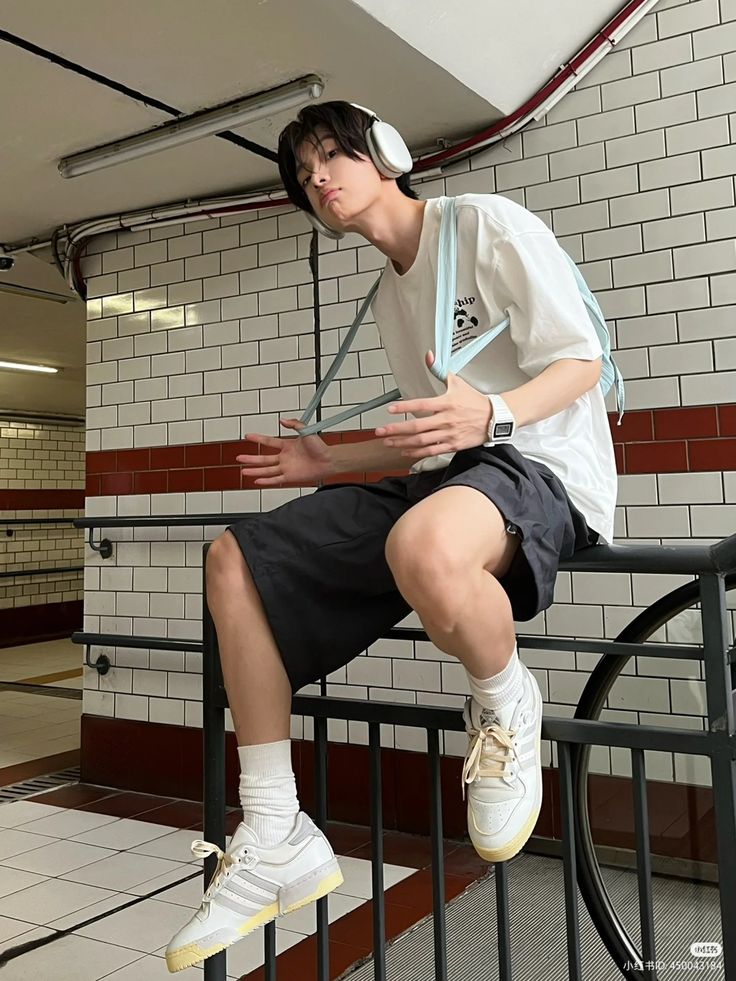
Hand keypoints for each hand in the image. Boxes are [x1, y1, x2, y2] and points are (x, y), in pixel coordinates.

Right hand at [236, 419, 333, 485]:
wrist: (329, 460)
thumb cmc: (320, 446)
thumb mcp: (306, 430)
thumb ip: (294, 424)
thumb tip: (282, 420)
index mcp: (287, 445)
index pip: (269, 441)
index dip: (258, 438)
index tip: (247, 436)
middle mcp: (285, 457)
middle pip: (263, 458)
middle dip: (251, 458)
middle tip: (239, 458)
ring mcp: (286, 467)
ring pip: (266, 470)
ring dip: (255, 471)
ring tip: (243, 471)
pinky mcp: (290, 477)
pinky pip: (275, 479)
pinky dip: (266, 480)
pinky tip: (257, 481)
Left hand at [374, 351, 492, 459]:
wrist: (494, 419)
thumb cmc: (474, 401)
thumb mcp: (457, 382)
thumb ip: (439, 370)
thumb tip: (428, 355)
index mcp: (446, 403)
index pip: (421, 404)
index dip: (404, 407)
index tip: (390, 409)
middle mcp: (446, 419)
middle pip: (417, 426)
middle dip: (396, 430)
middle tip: (381, 431)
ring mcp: (449, 434)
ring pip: (421, 441)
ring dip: (402, 442)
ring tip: (388, 442)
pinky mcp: (452, 445)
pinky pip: (431, 451)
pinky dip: (416, 452)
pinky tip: (405, 451)